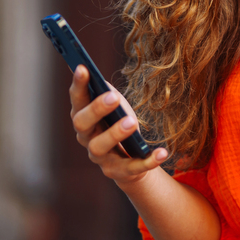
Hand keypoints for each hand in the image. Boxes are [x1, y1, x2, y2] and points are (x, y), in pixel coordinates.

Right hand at [70, 65, 167, 186]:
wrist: (130, 160)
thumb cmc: (119, 123)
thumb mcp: (115, 106)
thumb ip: (106, 92)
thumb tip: (99, 78)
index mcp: (84, 117)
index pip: (77, 100)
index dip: (78, 85)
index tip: (83, 68)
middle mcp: (86, 138)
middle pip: (82, 124)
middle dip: (96, 109)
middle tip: (113, 97)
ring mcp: (100, 157)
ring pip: (99, 147)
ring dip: (115, 133)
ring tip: (132, 122)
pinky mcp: (118, 172)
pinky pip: (133, 168)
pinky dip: (148, 161)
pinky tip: (162, 152)